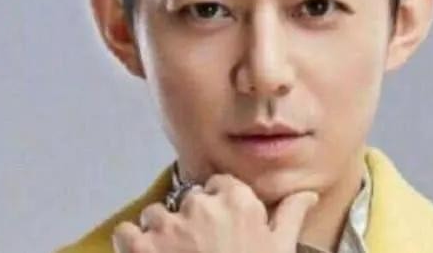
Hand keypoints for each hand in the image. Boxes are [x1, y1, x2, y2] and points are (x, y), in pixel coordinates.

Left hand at [112, 173, 318, 252]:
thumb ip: (290, 217)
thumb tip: (307, 195)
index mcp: (238, 201)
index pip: (219, 185)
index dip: (217, 208)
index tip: (220, 231)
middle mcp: (201, 205)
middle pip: (187, 200)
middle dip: (190, 222)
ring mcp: (169, 225)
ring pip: (155, 214)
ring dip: (160, 235)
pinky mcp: (140, 247)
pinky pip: (126, 232)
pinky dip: (130, 245)